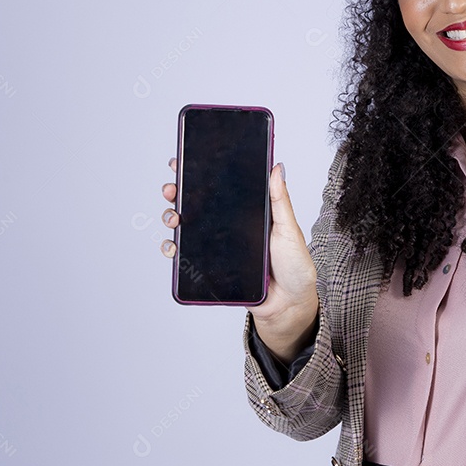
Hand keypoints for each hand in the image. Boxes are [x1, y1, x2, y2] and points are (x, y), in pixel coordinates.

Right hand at [160, 159, 318, 360]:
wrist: (289, 304)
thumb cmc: (294, 265)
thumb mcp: (288, 228)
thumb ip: (280, 200)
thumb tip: (277, 166)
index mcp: (248, 212)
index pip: (221, 188)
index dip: (201, 175)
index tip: (184, 162)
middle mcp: (229, 226)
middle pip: (197, 204)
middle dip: (178, 193)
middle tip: (172, 189)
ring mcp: (219, 247)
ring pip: (187, 228)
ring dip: (172, 218)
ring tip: (172, 218)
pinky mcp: (212, 267)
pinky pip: (187, 257)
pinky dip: (174, 249)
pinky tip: (172, 246)